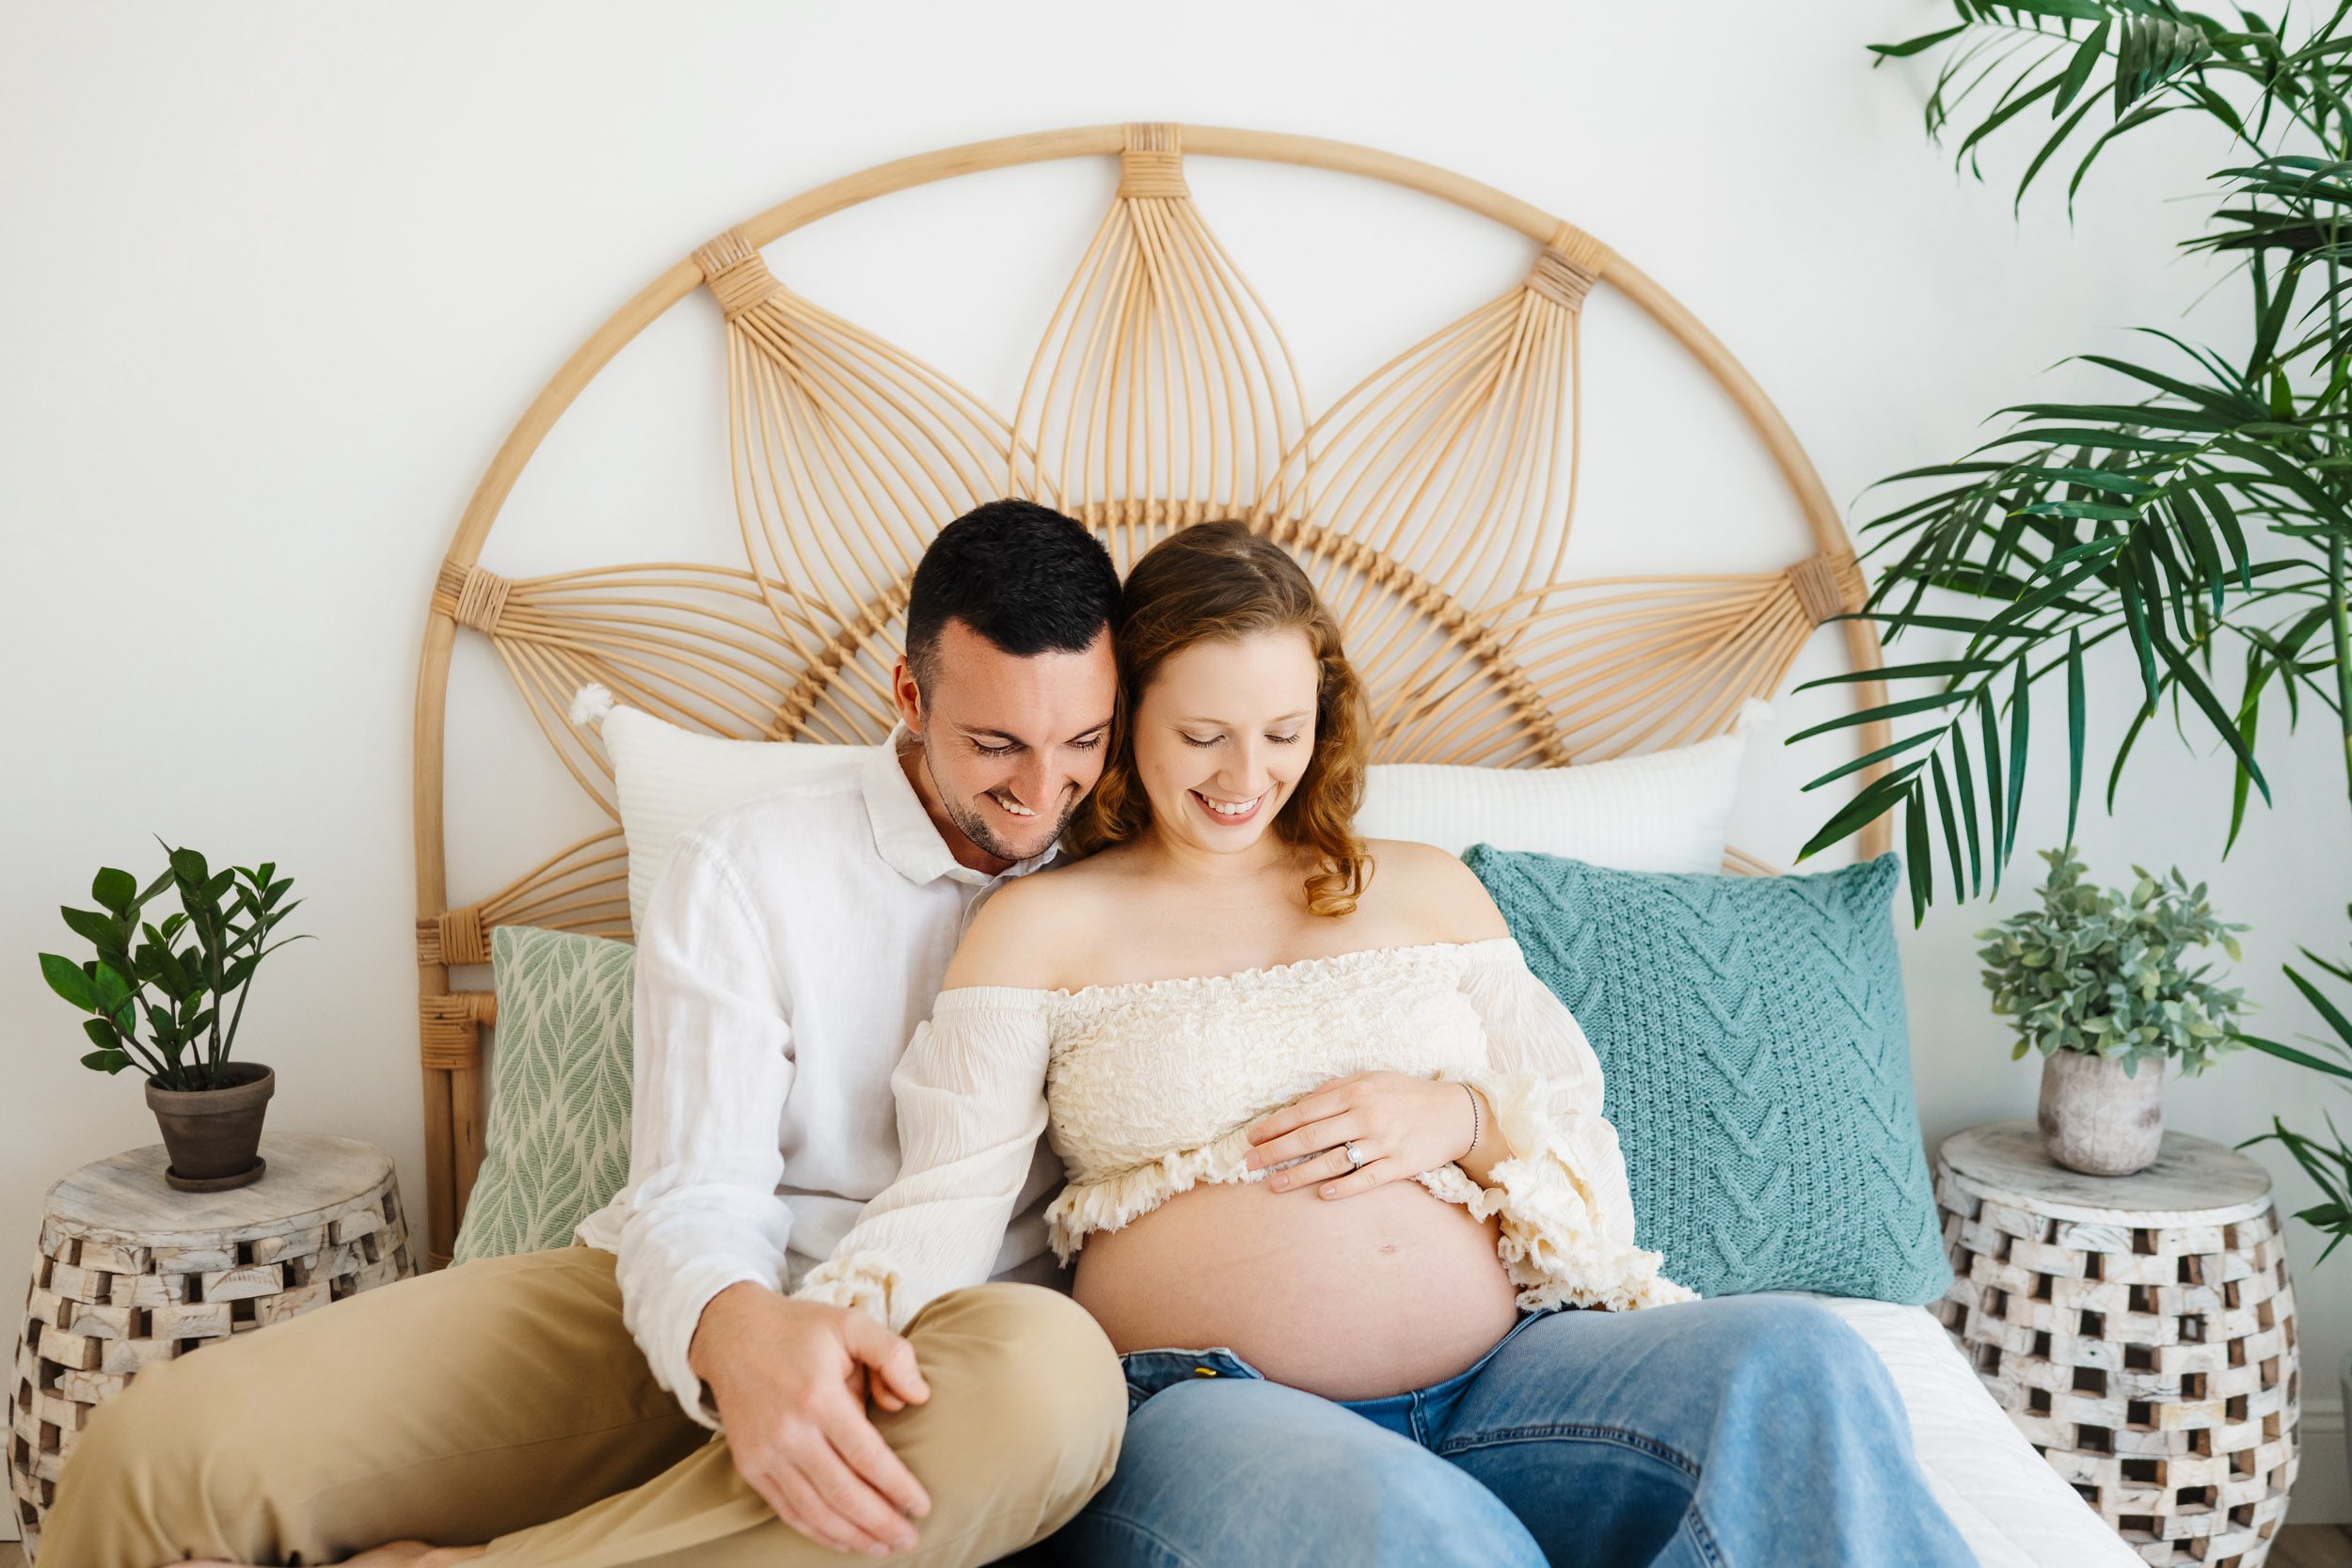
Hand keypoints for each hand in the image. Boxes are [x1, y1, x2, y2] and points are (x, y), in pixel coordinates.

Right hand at [688, 1282, 933, 1555]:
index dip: (897, 1487)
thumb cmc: (799, 1329)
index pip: (867, 1457)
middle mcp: (790, 1433)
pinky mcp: (751, 1466)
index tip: (922, 1505)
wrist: (731, 1334)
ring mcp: (766, 1454)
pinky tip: (844, 1540)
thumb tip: (919, 1397)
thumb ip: (893, 1354)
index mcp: (819, 1397)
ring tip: (883, 1546)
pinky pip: (788, 1510)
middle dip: (881, 1522)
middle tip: (910, 1538)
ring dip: (852, 1536)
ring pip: (816, 1510)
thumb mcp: (852, 1324)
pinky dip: (818, 1531)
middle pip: (844, 1493)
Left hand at [1242, 1072, 1489, 1199]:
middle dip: (1275, 1152)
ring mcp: (1383, 1142)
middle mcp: (1366, 1115)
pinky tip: (1322, 1194)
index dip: (1274, 1126)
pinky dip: (1343, 1187)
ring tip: (1274, 1184)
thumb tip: (1300, 1104)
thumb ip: (1336, 1089)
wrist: (1454, 1113)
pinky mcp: (1400, 1165)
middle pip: (1311, 1137)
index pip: (1304, 1112)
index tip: (1251, 1138)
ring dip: (1299, 1174)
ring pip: (1333, 1161)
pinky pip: (1366, 1178)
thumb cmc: (1406, 1094)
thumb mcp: (1371, 1079)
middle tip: (1249, 1165)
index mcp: (1355, 1091)